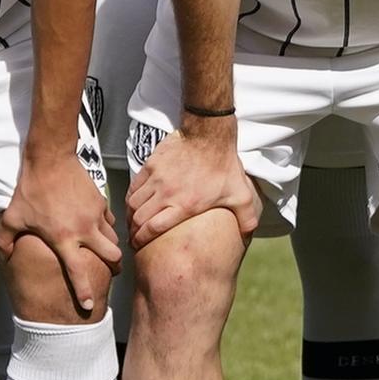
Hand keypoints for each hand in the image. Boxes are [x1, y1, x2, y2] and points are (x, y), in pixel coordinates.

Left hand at [0, 153, 121, 318]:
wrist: (50, 158)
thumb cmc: (31, 190)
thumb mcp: (12, 217)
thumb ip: (5, 239)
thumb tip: (3, 255)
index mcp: (63, 239)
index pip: (78, 272)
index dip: (84, 291)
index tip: (89, 306)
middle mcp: (84, 230)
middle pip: (112, 256)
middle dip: (113, 268)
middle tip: (111, 273)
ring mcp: (95, 215)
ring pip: (114, 239)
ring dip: (112, 248)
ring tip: (107, 252)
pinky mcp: (101, 201)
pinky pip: (110, 220)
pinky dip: (108, 227)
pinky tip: (100, 227)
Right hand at [126, 122, 259, 250]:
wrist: (209, 134)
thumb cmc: (223, 164)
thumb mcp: (239, 194)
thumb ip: (245, 217)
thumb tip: (248, 234)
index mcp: (184, 205)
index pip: (152, 229)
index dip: (141, 240)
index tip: (138, 246)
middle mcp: (166, 194)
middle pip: (138, 219)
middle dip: (133, 232)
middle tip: (134, 238)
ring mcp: (156, 179)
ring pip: (133, 203)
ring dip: (130, 216)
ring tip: (132, 224)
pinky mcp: (151, 166)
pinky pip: (133, 187)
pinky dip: (130, 198)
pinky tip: (133, 204)